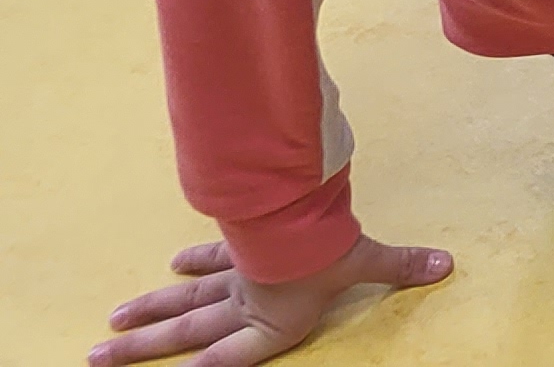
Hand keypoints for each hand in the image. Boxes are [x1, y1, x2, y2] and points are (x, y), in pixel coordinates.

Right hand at [97, 236, 454, 364]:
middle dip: (144, 350)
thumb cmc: (326, 247)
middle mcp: (244, 303)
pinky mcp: (238, 244)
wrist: (295, 212)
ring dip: (149, 312)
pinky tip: (172, 264)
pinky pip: (211, 256)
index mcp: (271, 322)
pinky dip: (193, 261)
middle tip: (97, 359)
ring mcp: (235, 273)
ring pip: (183, 299)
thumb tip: (446, 267)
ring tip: (110, 327)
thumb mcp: (366, 261)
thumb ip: (401, 267)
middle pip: (186, 332)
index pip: (232, 356)